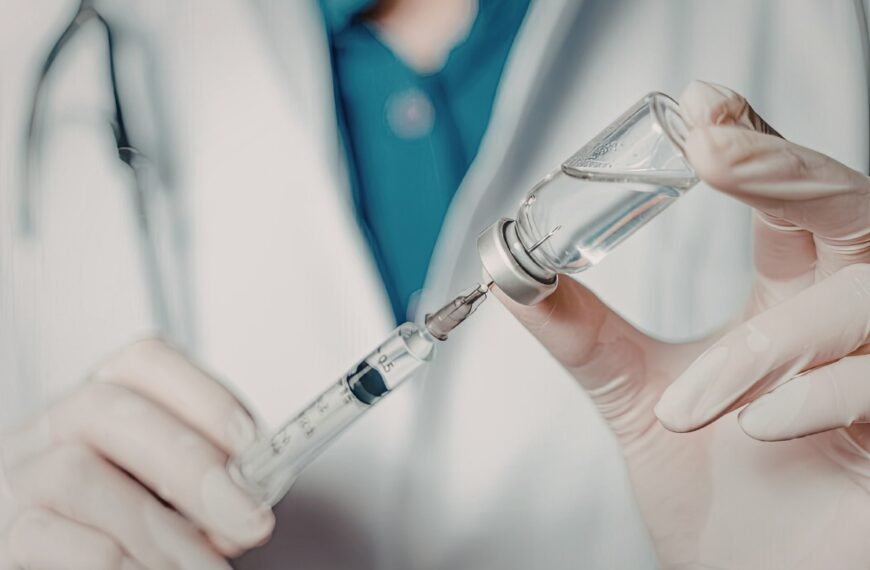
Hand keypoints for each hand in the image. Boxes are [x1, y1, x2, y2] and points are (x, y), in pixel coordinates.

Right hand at [0, 339, 273, 568]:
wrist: (62, 562)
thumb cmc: (121, 528)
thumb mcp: (167, 493)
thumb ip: (204, 488)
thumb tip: (247, 505)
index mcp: (101, 403)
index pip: (146, 362)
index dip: (205, 397)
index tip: (253, 446)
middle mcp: (51, 428)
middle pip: (108, 407)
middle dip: (191, 463)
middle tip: (248, 519)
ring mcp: (16, 478)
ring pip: (75, 473)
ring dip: (159, 528)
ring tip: (206, 567)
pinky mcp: (0, 537)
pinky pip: (45, 536)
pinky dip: (117, 562)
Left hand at [494, 81, 869, 567]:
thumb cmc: (716, 501)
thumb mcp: (634, 400)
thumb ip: (581, 334)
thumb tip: (508, 273)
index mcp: (789, 303)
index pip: (788, 200)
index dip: (756, 143)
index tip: (699, 106)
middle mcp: (849, 323)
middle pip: (854, 209)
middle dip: (785, 170)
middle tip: (711, 146)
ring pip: (865, 294)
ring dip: (772, 341)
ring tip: (689, 404)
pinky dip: (816, 393)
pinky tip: (760, 427)